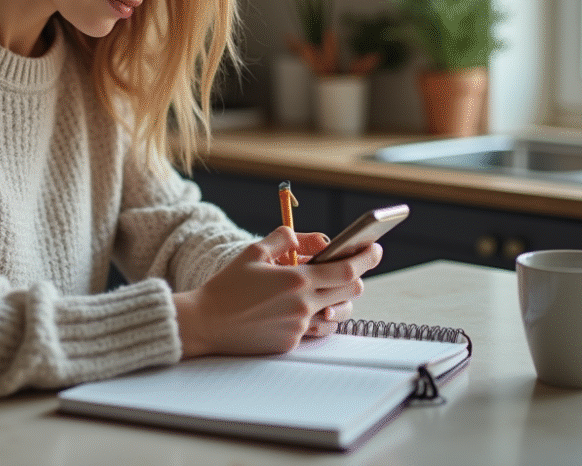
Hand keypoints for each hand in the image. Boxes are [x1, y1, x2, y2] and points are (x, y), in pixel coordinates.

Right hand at [172, 227, 382, 357]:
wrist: (206, 323)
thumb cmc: (228, 285)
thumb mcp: (254, 252)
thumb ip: (286, 239)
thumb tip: (311, 239)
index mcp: (296, 280)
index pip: (347, 269)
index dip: (366, 257)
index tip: (375, 248)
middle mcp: (303, 306)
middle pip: (350, 291)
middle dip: (356, 276)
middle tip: (350, 266)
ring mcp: (299, 328)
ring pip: (338, 313)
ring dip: (339, 300)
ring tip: (327, 289)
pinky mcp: (291, 343)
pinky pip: (316, 329)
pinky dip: (316, 316)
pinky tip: (303, 307)